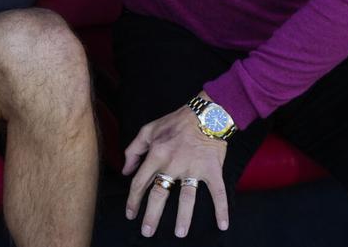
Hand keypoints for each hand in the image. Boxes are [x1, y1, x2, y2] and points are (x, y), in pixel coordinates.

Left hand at [122, 97, 229, 238]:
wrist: (206, 114)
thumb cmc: (175, 122)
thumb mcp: (148, 130)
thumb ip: (134, 149)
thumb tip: (125, 170)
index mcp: (156, 154)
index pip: (140, 182)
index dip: (133, 200)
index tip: (130, 214)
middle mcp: (173, 164)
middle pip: (160, 194)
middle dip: (152, 215)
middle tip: (147, 232)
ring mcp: (194, 168)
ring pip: (186, 197)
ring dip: (183, 217)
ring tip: (179, 233)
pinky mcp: (212, 171)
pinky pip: (218, 193)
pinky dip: (221, 209)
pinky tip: (222, 224)